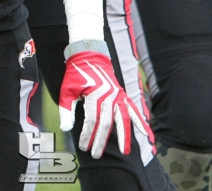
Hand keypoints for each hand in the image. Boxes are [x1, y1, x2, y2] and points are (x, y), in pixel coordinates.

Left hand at [58, 40, 151, 158]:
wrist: (89, 56)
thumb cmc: (76, 74)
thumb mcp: (66, 90)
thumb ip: (66, 110)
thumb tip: (65, 129)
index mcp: (94, 96)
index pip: (92, 121)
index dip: (87, 135)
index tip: (83, 146)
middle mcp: (109, 97)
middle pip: (106, 124)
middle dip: (101, 141)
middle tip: (96, 154)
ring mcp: (118, 96)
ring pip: (123, 119)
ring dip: (124, 136)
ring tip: (126, 151)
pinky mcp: (122, 95)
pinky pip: (133, 110)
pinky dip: (140, 122)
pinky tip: (147, 133)